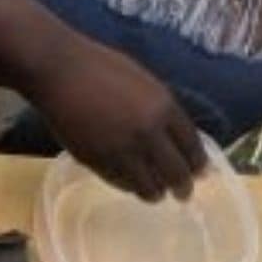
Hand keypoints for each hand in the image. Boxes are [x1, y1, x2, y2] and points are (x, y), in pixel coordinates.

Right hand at [30, 39, 207, 201]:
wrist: (60, 71)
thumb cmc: (101, 67)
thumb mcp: (143, 82)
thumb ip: (161, 109)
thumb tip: (175, 136)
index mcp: (164, 107)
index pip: (192, 146)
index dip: (198, 163)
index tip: (201, 173)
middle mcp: (149, 133)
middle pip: (177, 173)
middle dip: (183, 187)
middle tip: (184, 193)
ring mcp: (123, 151)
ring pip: (150, 187)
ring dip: (155, 191)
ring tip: (155, 192)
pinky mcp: (98, 163)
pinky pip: (123, 185)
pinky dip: (130, 186)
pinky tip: (130, 181)